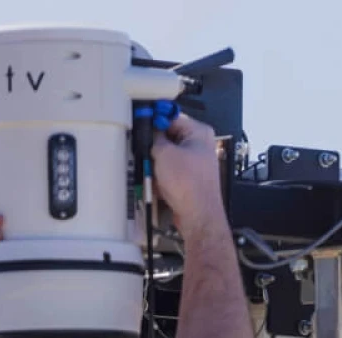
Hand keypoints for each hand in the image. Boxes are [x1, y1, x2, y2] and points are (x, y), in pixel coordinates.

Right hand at [151, 114, 225, 235]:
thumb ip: (154, 137)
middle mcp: (200, 146)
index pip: (171, 117)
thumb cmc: (189, 186)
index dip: (154, 120)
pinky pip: (170, 173)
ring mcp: (195, 164)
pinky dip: (161, 177)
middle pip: (168, 138)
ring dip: (156, 164)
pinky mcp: (189, 180)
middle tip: (146, 153)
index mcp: (199, 132)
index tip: (140, 122)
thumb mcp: (163, 153)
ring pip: (167, 157)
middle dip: (155, 147)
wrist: (197, 216)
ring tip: (152, 172)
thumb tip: (149, 130)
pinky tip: (157, 184)